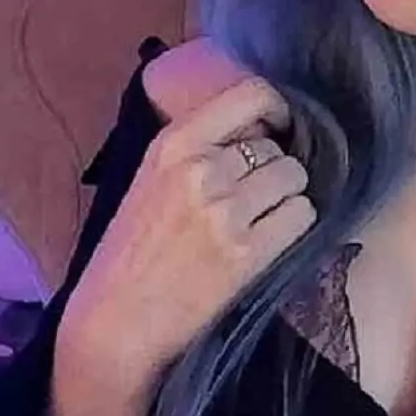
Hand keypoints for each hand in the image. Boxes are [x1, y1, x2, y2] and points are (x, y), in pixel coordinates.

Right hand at [58, 73, 316, 403]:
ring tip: (261, 219)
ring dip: (286, 197)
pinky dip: (294, 225)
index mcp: (173, 145)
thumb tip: (258, 129)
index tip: (280, 126)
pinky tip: (270, 239)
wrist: (114, 321)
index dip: (277, 109)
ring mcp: (226, 211)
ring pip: (294, 178)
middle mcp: (201, 169)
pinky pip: (302, 215)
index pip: (251, 94)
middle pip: (276, 148)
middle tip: (253, 199)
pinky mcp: (247, 253)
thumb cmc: (129, 253)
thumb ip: (198, 149)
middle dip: (273, 170)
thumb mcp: (150, 179)